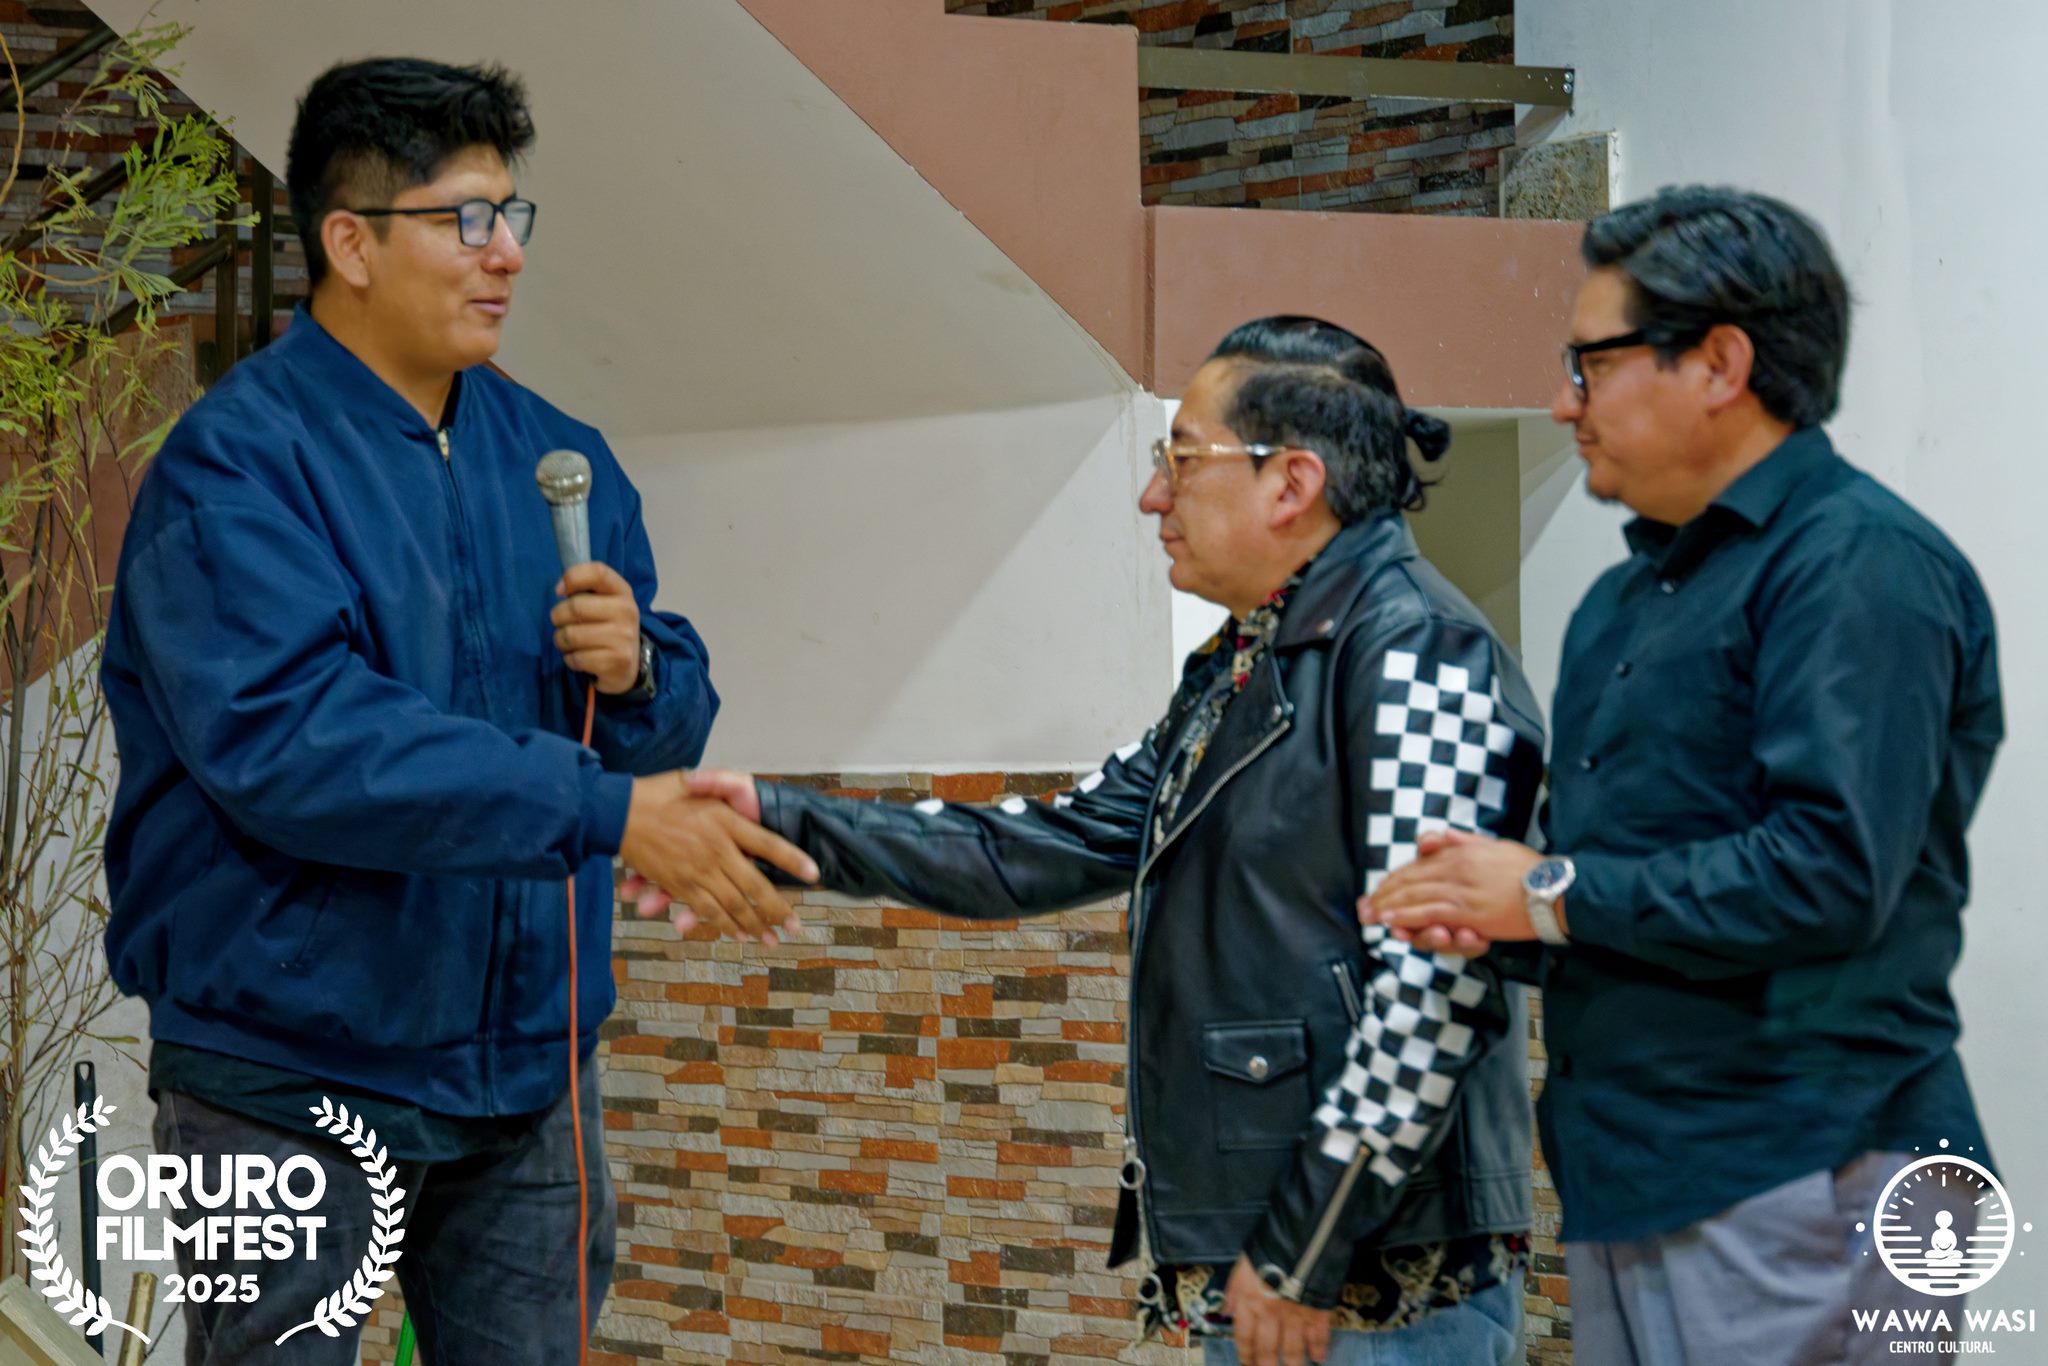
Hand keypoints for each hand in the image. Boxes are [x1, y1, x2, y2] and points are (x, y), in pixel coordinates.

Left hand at [552, 562, 641, 693]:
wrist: (630, 663)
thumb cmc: (607, 625)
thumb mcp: (603, 601)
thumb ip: (583, 588)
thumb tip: (560, 588)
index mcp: (622, 591)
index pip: (598, 572)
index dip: (573, 577)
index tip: (560, 591)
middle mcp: (626, 611)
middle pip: (575, 607)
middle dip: (558, 617)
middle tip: (561, 623)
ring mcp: (623, 638)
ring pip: (571, 635)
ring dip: (561, 640)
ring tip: (570, 642)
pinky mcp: (616, 661)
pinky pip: (576, 658)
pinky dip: (570, 659)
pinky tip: (580, 657)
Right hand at [619, 772, 815, 943]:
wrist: (615, 812)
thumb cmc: (656, 792)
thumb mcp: (695, 779)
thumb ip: (721, 782)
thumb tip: (742, 787)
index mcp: (725, 821)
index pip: (769, 843)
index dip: (792, 860)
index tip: (814, 874)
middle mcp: (716, 849)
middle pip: (756, 885)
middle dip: (778, 908)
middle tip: (796, 926)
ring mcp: (698, 871)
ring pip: (734, 904)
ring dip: (755, 924)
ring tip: (772, 938)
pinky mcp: (679, 885)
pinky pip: (707, 910)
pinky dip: (724, 924)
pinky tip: (738, 935)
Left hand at [1223, 1255, 1330, 1365]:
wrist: (1302, 1235)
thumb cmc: (1269, 1247)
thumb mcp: (1243, 1264)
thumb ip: (1234, 1289)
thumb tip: (1226, 1311)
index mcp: (1249, 1301)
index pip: (1244, 1337)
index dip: (1245, 1355)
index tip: (1247, 1364)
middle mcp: (1270, 1314)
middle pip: (1266, 1350)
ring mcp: (1295, 1315)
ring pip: (1292, 1350)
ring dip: (1291, 1364)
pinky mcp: (1318, 1312)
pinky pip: (1319, 1337)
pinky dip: (1318, 1349)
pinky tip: (1318, 1357)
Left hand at [1361, 829, 1542, 945]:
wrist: (1554, 888)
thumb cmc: (1529, 869)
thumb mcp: (1494, 845)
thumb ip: (1465, 841)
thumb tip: (1441, 836)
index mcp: (1461, 852)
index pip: (1419, 864)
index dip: (1396, 877)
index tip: (1380, 887)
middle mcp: (1456, 868)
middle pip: (1411, 880)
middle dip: (1385, 894)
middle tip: (1365, 906)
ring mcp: (1461, 890)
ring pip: (1415, 897)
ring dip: (1390, 907)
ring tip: (1371, 915)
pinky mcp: (1468, 912)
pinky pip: (1429, 913)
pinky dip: (1407, 917)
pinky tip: (1392, 922)